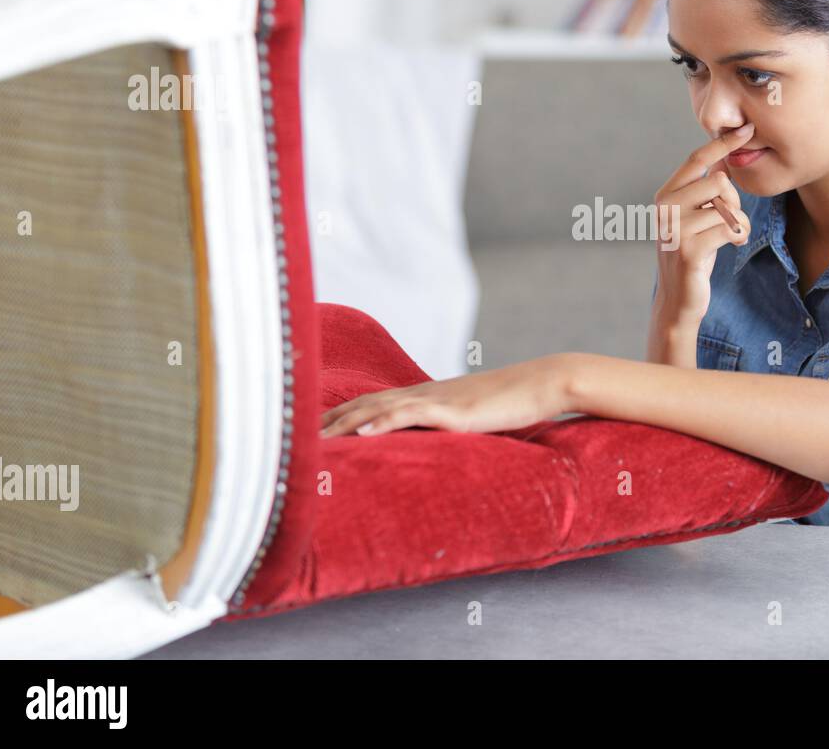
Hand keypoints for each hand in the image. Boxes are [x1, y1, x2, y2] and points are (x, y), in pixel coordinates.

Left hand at [320, 354, 577, 437]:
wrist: (542, 383)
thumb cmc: (512, 404)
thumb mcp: (471, 418)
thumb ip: (446, 427)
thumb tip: (430, 445)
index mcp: (425, 397)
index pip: (369, 404)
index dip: (336, 417)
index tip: (305, 432)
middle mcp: (423, 394)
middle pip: (362, 404)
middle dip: (325, 423)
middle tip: (287, 439)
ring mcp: (437, 400)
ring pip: (378, 408)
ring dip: (342, 424)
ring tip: (311, 441)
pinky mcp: (453, 411)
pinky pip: (411, 415)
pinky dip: (382, 422)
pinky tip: (361, 432)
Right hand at [652, 123, 755, 326]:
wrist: (678, 300)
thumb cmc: (692, 255)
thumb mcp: (693, 218)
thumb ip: (702, 193)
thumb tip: (722, 161)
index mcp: (665, 195)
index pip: (696, 159)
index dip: (723, 142)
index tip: (747, 128)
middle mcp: (665, 208)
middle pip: (719, 182)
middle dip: (734, 201)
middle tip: (731, 220)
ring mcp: (674, 229)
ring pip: (728, 208)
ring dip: (740, 224)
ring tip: (731, 237)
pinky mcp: (688, 250)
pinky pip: (730, 229)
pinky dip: (738, 237)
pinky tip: (732, 245)